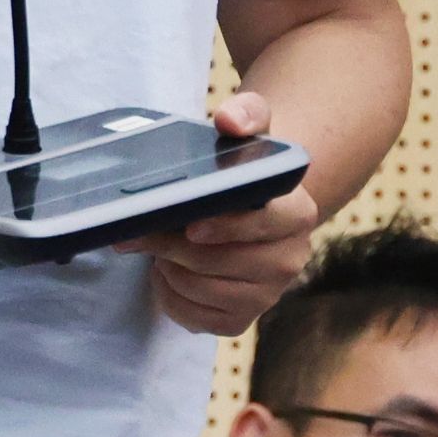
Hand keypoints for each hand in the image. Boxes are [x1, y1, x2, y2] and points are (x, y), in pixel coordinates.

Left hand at [136, 90, 321, 335]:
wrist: (246, 212)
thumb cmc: (241, 172)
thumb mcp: (248, 134)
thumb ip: (245, 115)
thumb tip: (229, 120)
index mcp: (298, 214)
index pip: (266, 225)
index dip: (227, 227)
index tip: (192, 225)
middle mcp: (290, 260)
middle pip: (220, 262)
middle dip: (172, 246)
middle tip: (140, 230)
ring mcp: (267, 295)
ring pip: (200, 289)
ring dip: (168, 267)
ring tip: (160, 246)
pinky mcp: (239, 321)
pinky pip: (192, 317)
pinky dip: (168, 295)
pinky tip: (167, 271)